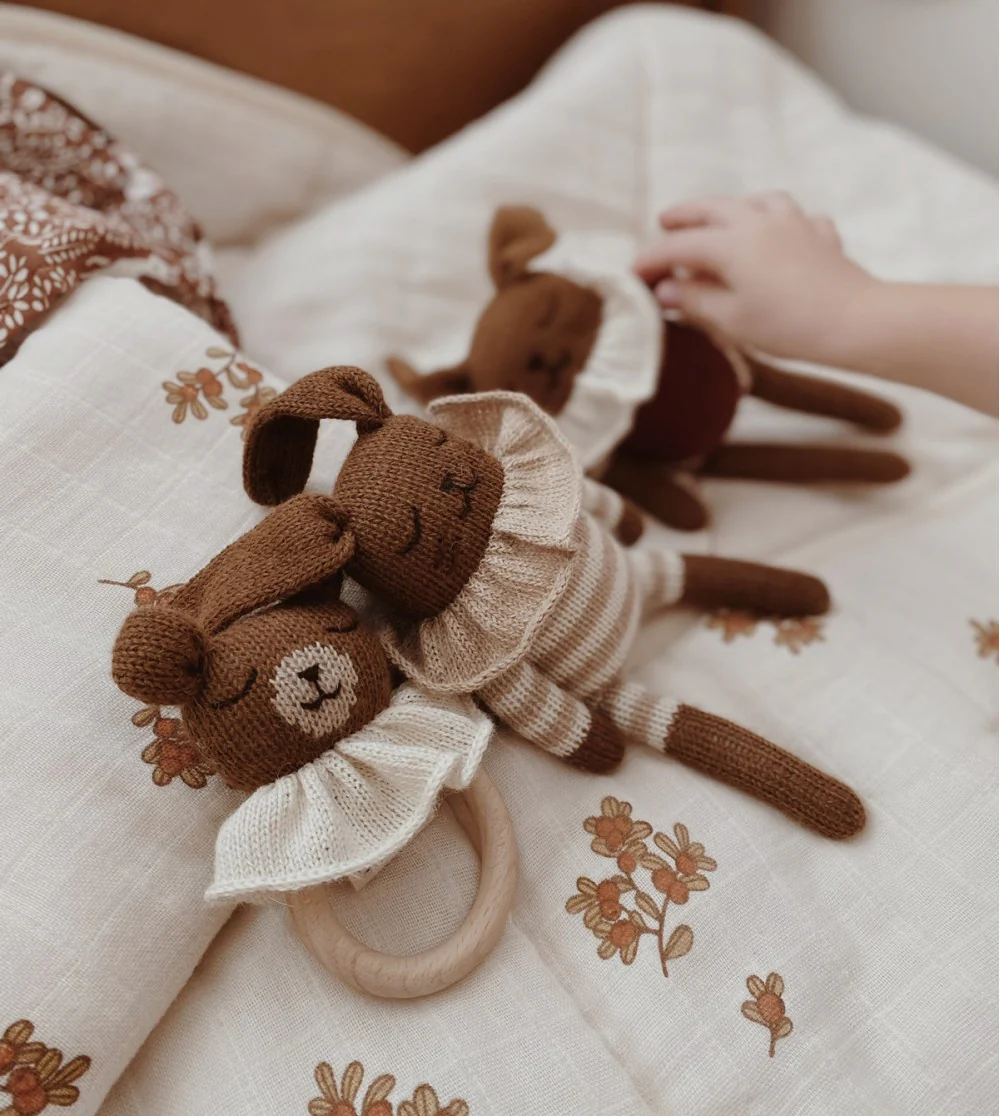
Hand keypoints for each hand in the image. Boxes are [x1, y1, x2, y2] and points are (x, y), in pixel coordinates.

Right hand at [633, 192, 875, 361]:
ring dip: (734, 206)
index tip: (633, 275)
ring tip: (723, 219)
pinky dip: (781, 222)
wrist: (854, 321)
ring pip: (758, 201)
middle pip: (713, 208)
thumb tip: (667, 290)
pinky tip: (781, 235)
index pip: (678, 246)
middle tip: (664, 221)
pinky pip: (798, 219)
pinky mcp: (822, 238)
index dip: (651, 260)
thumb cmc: (788, 324)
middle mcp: (760, 222)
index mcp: (731, 242)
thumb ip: (695, 300)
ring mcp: (795, 224)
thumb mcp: (730, 319)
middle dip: (685, 215)